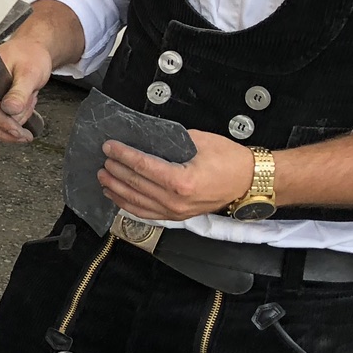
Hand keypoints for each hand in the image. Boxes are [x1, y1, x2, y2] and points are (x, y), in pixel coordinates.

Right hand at [0, 33, 54, 142]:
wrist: (32, 48)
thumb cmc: (30, 55)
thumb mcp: (29, 72)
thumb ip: (19, 92)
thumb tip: (10, 110)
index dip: (2, 123)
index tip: (18, 132)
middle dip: (6, 131)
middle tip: (25, 137)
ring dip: (13, 122)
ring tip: (31, 102)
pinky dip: (14, 119)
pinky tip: (27, 106)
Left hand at [99, 131, 255, 221]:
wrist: (249, 182)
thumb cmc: (230, 161)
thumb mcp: (201, 141)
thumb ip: (171, 139)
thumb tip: (147, 136)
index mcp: (181, 181)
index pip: (142, 166)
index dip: (123, 155)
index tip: (110, 146)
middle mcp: (175, 200)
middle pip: (135, 184)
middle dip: (116, 170)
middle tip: (104, 159)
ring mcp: (175, 212)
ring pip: (136, 201)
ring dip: (116, 188)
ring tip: (103, 177)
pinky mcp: (177, 216)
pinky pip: (145, 213)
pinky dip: (127, 204)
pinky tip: (117, 196)